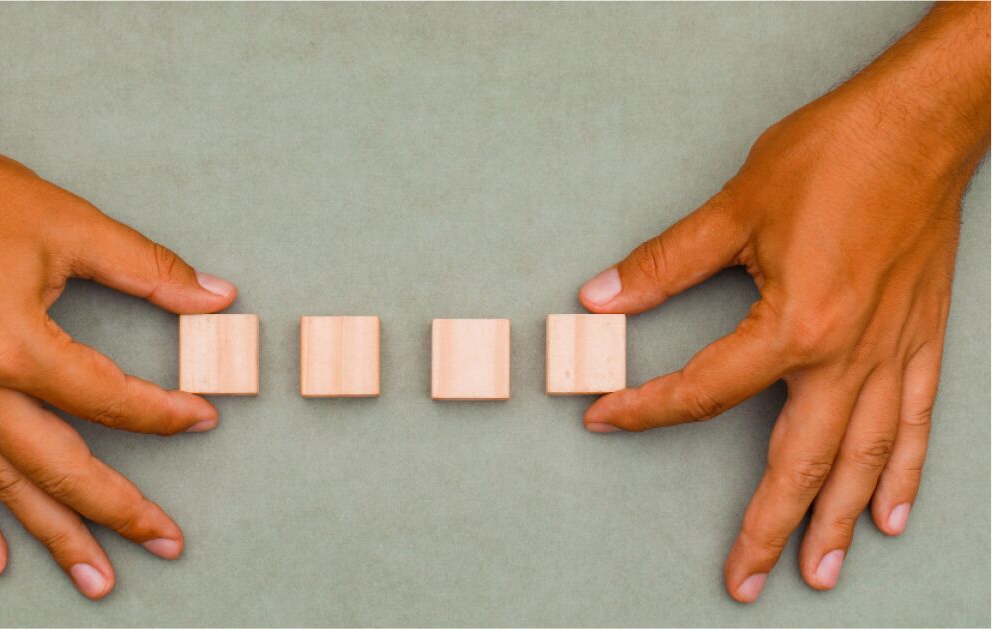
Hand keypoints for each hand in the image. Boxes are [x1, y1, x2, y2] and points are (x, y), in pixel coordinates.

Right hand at [0, 132, 236, 597]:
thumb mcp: (72, 225)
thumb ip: (150, 269)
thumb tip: (215, 296)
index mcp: (17, 344)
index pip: (110, 401)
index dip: (164, 415)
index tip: (203, 417)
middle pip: (61, 467)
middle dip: (119, 511)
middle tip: (166, 540)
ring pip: (4, 485)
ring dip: (54, 535)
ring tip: (97, 576)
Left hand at [578, 2, 988, 602]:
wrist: (923, 123)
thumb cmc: (837, 156)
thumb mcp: (736, 208)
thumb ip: (666, 263)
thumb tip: (602, 296)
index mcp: (798, 325)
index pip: (706, 391)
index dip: (647, 408)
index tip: (606, 418)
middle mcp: (849, 356)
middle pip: (799, 461)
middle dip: (766, 527)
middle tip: (741, 581)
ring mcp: (893, 354)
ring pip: (863, 460)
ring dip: (836, 521)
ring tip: (816, 573)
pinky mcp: (923, 342)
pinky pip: (916, 424)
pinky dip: (904, 474)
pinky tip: (890, 514)